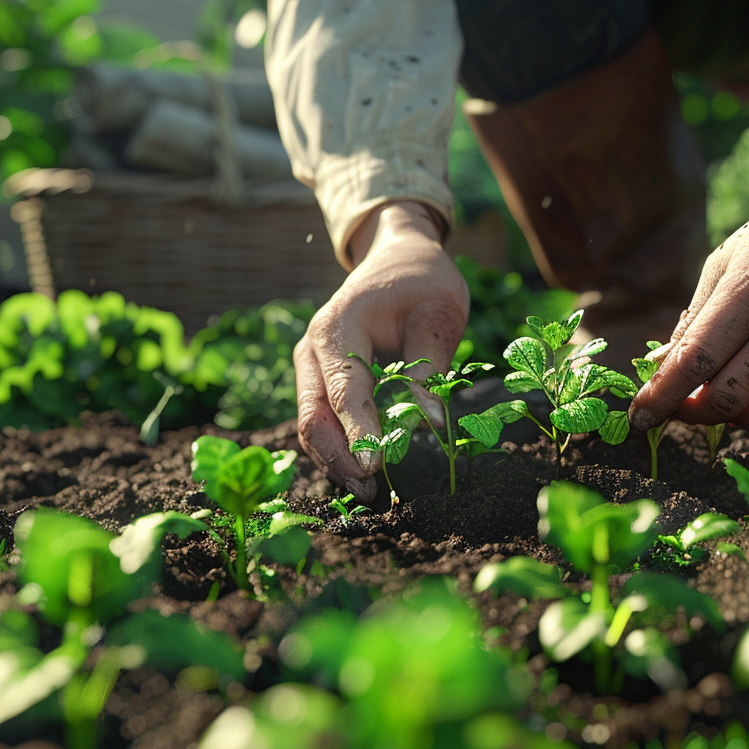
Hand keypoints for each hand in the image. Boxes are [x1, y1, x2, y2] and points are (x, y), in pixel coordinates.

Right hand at [294, 201, 467, 499]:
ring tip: (370, 491)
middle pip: (312, 416)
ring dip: (334, 461)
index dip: (358, 433)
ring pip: (309, 425)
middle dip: (338, 458)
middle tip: (371, 491)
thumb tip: (431, 423)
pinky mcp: (319, 379)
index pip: (344, 391)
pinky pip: (320, 421)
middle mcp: (312, 349)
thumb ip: (430, 366)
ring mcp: (311, 366)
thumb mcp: (438, 314)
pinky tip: (363, 472)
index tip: (376, 468)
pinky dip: (337, 449)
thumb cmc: (422, 282)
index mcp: (338, 328)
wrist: (397, 257)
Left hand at [629, 150, 748, 433]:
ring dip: (746, 417)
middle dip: (697, 413)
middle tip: (689, 409)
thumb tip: (661, 373)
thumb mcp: (734, 256)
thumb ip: (698, 316)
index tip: (639, 420)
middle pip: (729, 396)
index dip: (660, 397)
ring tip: (742, 395)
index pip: (694, 359)